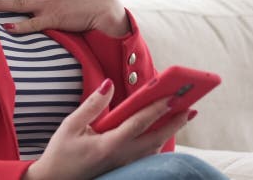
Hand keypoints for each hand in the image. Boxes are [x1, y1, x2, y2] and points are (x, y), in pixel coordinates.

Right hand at [23, 79, 193, 179]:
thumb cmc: (61, 153)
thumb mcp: (71, 125)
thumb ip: (93, 105)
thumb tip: (110, 84)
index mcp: (108, 145)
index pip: (139, 123)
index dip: (157, 108)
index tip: (173, 95)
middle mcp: (121, 157)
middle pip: (156, 138)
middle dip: (175, 122)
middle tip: (191, 106)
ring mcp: (124, 165)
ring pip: (154, 149)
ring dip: (169, 132)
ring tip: (183, 114)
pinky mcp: (123, 169)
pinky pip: (147, 156)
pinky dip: (158, 142)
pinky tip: (162, 131)